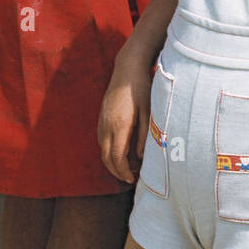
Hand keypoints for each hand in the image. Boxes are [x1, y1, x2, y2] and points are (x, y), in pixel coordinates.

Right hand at [97, 61, 150, 182]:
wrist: (127, 69)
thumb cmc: (141, 89)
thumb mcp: (147, 112)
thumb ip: (144, 136)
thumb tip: (140, 158)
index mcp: (119, 126)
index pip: (117, 157)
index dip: (123, 171)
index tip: (132, 179)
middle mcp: (107, 125)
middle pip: (106, 157)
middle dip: (116, 171)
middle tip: (129, 178)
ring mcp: (102, 120)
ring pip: (102, 149)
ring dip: (112, 162)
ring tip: (127, 167)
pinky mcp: (101, 116)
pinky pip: (102, 140)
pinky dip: (109, 150)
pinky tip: (121, 150)